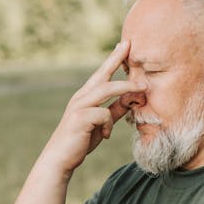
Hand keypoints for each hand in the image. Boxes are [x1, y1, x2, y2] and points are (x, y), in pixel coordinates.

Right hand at [42, 41, 141, 176]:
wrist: (60, 159)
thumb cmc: (80, 140)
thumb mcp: (101, 124)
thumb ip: (115, 111)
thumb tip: (132, 100)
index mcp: (85, 97)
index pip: (102, 74)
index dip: (113, 59)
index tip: (124, 44)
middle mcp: (81, 97)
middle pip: (102, 74)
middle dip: (116, 58)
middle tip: (129, 44)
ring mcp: (79, 106)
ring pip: (106, 89)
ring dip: (126, 87)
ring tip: (143, 88)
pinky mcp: (80, 118)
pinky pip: (104, 114)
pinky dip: (108, 125)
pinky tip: (105, 135)